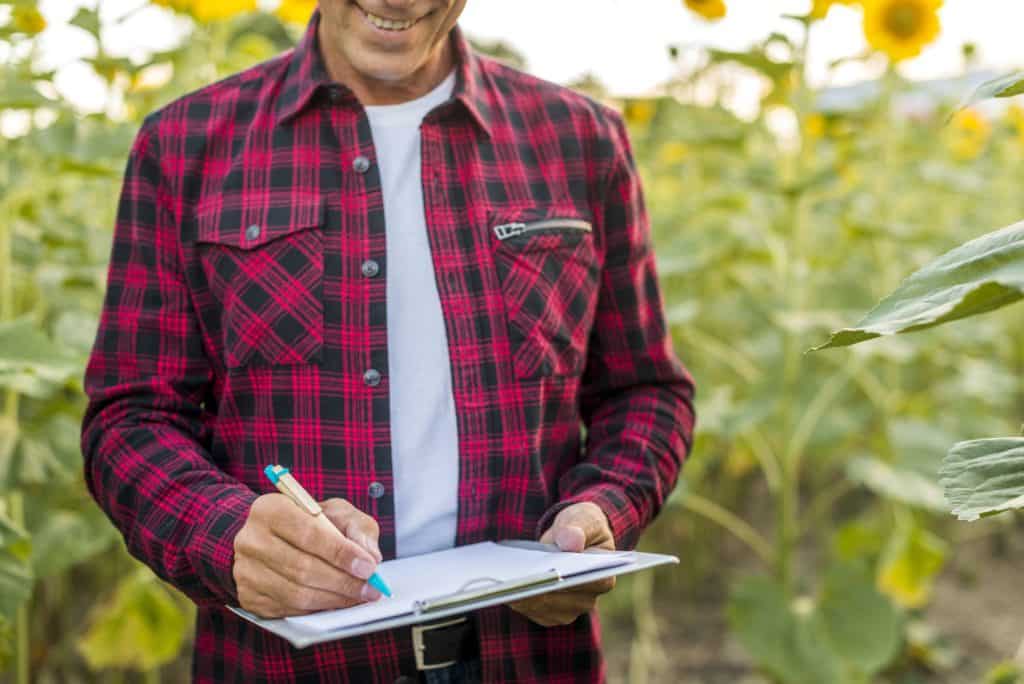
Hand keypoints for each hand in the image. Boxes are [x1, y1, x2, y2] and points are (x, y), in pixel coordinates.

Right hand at [233, 494, 383, 617]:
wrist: (272, 537)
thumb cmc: (309, 522)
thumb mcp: (335, 511)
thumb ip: (357, 527)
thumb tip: (371, 557)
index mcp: (270, 509)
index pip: (308, 534)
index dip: (341, 553)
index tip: (369, 567)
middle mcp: (251, 540)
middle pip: (302, 568)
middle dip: (343, 581)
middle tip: (371, 588)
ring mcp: (245, 571)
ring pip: (296, 593)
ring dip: (334, 599)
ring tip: (360, 597)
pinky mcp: (248, 597)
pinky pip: (289, 610)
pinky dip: (318, 609)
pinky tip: (337, 602)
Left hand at [509, 502, 615, 626]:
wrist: (571, 537)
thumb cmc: (581, 526)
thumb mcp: (583, 518)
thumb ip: (579, 528)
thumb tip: (572, 543)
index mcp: (603, 576)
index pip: (586, 583)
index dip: (564, 579)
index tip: (544, 574)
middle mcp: (587, 600)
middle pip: (557, 599)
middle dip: (534, 589)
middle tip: (511, 581)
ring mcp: (567, 609)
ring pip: (539, 607)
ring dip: (520, 595)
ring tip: (501, 583)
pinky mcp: (548, 613)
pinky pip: (529, 608)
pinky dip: (514, 597)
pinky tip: (500, 585)